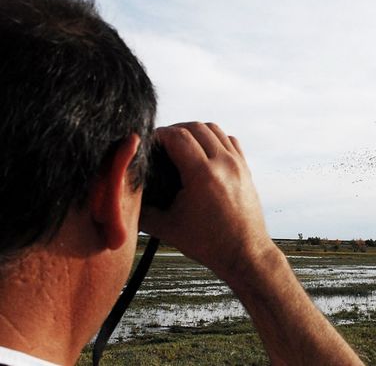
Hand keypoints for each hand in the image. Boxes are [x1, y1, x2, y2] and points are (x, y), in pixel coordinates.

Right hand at [139, 122, 274, 280]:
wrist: (245, 254)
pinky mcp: (246, 169)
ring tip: (180, 146)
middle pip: (195, 127)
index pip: (177, 136)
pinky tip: (202, 154)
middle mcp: (223, 164)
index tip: (147, 143)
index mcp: (203, 175)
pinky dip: (214, 140)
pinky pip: (229, 141)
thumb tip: (122, 196)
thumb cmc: (209, 243)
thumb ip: (141, 210)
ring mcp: (237, 164)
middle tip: (160, 144)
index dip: (158, 135)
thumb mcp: (167, 228)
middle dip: (174, 130)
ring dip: (194, 132)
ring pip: (214, 129)